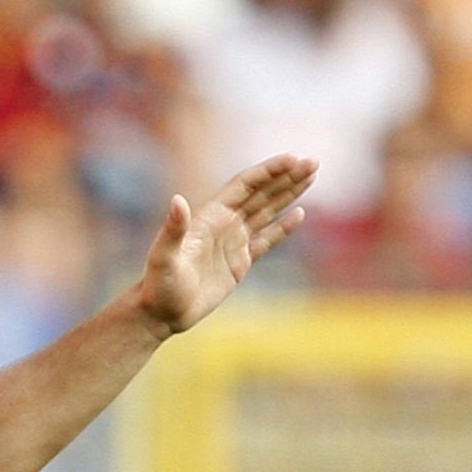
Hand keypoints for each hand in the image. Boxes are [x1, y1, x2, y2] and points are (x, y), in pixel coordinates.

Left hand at [136, 154, 317, 336]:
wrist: (161, 314)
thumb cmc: (158, 285)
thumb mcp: (163, 257)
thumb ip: (173, 229)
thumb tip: (177, 200)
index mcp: (209, 217)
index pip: (244, 186)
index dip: (268, 171)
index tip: (293, 158)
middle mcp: (223, 224)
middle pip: (261, 193)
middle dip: (286, 177)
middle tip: (313, 161)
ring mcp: (232, 242)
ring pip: (266, 211)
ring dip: (288, 193)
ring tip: (312, 175)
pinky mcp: (239, 262)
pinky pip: (266, 239)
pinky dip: (282, 227)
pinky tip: (299, 213)